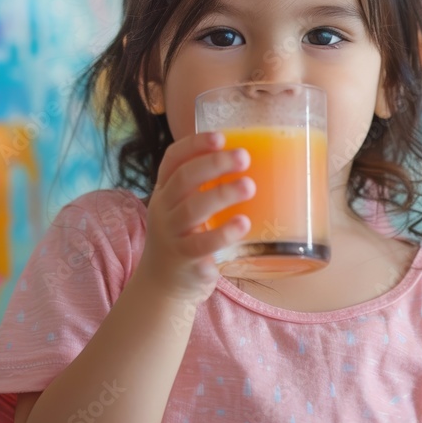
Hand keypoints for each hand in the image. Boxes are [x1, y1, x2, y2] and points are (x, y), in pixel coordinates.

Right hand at [133, 131, 254, 304]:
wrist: (163, 286)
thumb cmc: (185, 237)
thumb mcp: (185, 208)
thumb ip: (206, 188)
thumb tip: (258, 161)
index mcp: (165, 191)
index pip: (172, 159)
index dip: (194, 145)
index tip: (221, 137)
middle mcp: (164, 209)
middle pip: (184, 179)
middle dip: (214, 164)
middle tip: (244, 157)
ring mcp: (172, 236)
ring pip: (193, 209)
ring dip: (222, 194)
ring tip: (249, 186)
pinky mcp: (185, 260)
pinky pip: (201, 245)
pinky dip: (222, 234)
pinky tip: (243, 224)